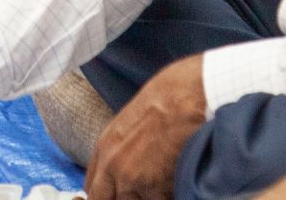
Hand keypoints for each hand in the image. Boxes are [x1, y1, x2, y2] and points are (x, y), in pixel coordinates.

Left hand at [85, 55, 207, 199]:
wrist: (191, 96)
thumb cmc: (168, 96)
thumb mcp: (131, 118)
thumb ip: (121, 148)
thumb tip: (123, 168)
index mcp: (105, 147)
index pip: (93, 190)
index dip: (105, 195)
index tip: (115, 194)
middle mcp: (115, 167)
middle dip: (123, 198)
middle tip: (140, 189)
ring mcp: (135, 181)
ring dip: (146, 197)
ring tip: (161, 182)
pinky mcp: (159, 189)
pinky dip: (166, 196)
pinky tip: (174, 182)